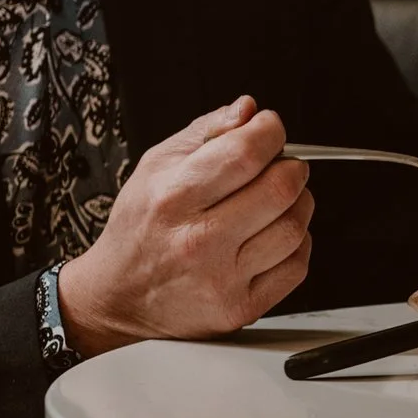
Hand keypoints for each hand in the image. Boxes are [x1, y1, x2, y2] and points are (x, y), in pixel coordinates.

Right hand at [57, 97, 310, 353]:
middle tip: (281, 165)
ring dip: (298, 203)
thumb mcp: (156, 165)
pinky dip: (296, 242)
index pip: (246, 153)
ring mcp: (222, 279)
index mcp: (174, 197)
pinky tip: (274, 233)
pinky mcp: (240, 308)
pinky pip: (296, 266)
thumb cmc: (140, 227)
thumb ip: (206, 131)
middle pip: (280, 189)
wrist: (119, 295)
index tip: (270, 128)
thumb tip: (248, 110)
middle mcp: (198, 240)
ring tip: (278, 199)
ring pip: (295, 227)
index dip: (270, 131)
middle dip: (291, 166)